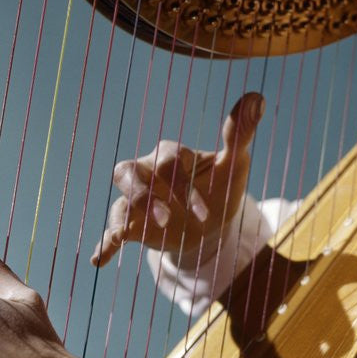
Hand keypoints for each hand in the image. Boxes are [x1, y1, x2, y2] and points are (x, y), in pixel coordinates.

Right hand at [91, 92, 263, 266]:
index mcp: (171, 156)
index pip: (169, 161)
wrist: (212, 227)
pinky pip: (112, 230)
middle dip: (144, 195)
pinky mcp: (133, 226)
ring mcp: (137, 201)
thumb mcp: (233, 164)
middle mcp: (148, 173)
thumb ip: (239, 134)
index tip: (203, 211)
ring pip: (118, 199)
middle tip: (166, 218)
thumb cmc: (220, 188)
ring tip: (121, 235)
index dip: (183, 185)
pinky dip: (105, 244)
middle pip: (128, 171)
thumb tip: (257, 98)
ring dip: (122, 216)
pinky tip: (99, 259)